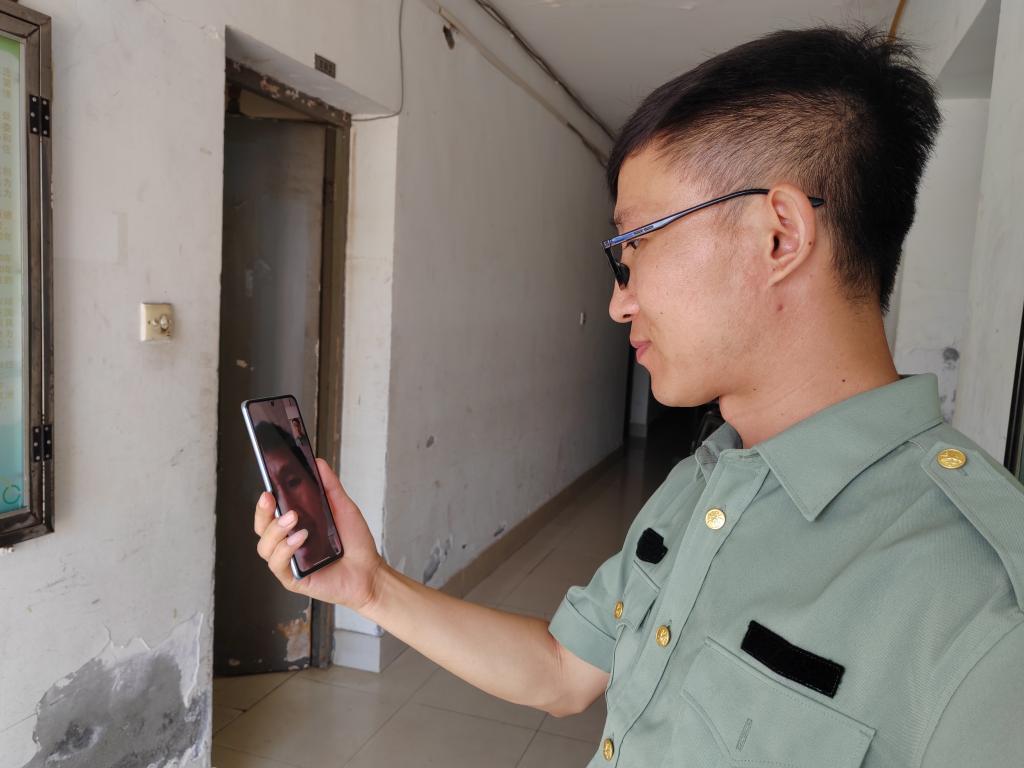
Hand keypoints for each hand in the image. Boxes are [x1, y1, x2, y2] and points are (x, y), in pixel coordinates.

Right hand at [254, 458, 383, 612]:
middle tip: (272, 499)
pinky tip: (300, 539)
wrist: (370, 571)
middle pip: (262, 528)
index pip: (270, 513)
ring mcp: (289, 561)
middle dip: (263, 513)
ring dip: (276, 530)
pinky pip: (278, 564)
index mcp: (295, 525)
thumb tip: (318, 463)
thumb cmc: (355, 543)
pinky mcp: (293, 579)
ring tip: (294, 519)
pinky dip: (286, 549)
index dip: (264, 502)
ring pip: (265, 546)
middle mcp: (287, 543)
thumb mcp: (343, 508)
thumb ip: (330, 487)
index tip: (267, 489)